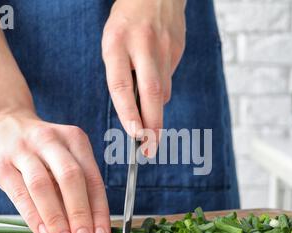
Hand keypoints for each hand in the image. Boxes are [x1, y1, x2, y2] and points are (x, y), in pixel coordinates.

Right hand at [0, 110, 110, 232]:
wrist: (0, 121)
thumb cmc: (41, 148)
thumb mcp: (63, 154)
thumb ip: (76, 183)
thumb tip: (91, 225)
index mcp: (75, 139)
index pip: (92, 178)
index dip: (99, 210)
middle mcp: (51, 141)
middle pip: (71, 178)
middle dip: (81, 213)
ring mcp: (24, 151)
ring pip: (43, 185)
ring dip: (57, 217)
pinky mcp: (1, 164)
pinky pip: (19, 192)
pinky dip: (33, 214)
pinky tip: (43, 232)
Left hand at [102, 0, 185, 155]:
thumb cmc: (127, 23)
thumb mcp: (113, 42)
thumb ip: (122, 73)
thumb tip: (137, 110)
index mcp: (117, 43)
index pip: (121, 85)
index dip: (128, 113)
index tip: (135, 135)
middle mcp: (142, 46)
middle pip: (151, 93)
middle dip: (152, 125)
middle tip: (150, 149)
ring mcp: (165, 48)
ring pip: (162, 90)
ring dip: (156, 110)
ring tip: (150, 121)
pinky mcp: (178, 50)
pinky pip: (169, 79)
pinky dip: (162, 90)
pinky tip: (155, 82)